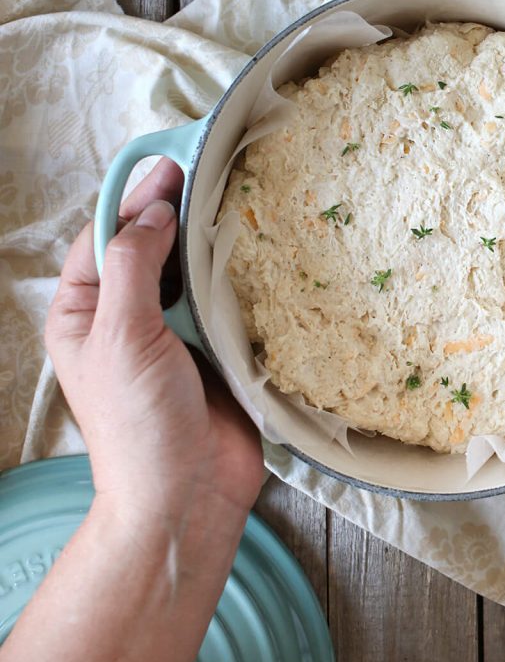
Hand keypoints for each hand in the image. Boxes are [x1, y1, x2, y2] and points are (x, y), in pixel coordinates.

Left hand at [46, 159, 264, 536]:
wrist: (188, 498)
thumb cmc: (140, 424)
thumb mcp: (122, 335)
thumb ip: (133, 266)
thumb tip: (153, 211)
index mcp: (84, 312)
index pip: (104, 235)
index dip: (136, 197)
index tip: (173, 164)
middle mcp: (126, 316)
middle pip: (150, 246)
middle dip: (178, 212)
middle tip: (216, 169)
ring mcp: (173, 333)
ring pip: (192, 270)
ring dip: (213, 240)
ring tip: (243, 198)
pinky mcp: (217, 350)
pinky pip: (227, 300)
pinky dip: (241, 276)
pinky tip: (262, 249)